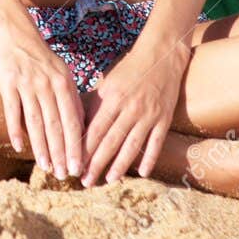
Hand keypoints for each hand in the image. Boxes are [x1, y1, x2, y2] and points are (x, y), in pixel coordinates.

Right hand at [0, 32, 84, 178]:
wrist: (16, 36)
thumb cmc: (43, 59)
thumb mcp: (63, 74)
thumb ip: (72, 99)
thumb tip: (82, 128)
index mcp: (64, 83)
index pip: (73, 121)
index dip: (75, 146)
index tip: (79, 167)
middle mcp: (47, 85)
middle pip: (55, 125)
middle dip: (60, 153)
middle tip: (64, 175)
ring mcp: (26, 84)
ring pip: (35, 122)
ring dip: (41, 148)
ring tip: (46, 168)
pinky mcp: (7, 83)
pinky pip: (12, 110)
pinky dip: (15, 130)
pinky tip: (19, 147)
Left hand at [82, 36, 189, 186]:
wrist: (161, 56)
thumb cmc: (128, 70)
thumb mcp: (106, 84)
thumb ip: (92, 105)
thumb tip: (75, 126)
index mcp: (112, 98)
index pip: (95, 129)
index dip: (84, 149)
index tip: (74, 164)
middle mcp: (129, 108)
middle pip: (110, 141)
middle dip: (96, 163)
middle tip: (85, 181)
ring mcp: (148, 114)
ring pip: (131, 145)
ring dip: (119, 165)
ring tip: (108, 180)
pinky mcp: (164, 118)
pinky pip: (155, 143)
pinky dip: (149, 158)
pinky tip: (142, 172)